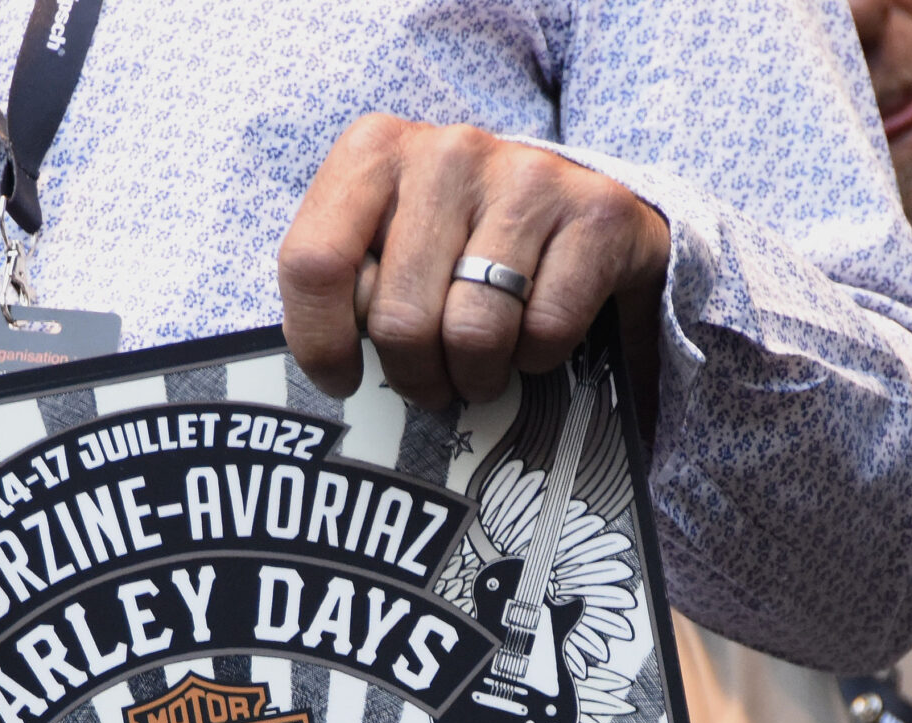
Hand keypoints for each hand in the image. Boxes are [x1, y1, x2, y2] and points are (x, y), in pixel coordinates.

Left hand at [278, 116, 670, 407]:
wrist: (582, 211)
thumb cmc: (463, 241)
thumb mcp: (388, 241)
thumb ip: (347, 281)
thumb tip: (332, 366)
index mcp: (375, 150)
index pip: (314, 263)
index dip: (321, 343)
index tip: (343, 379)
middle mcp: (449, 150)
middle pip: (398, 318)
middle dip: (414, 374)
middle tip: (431, 382)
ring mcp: (527, 175)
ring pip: (472, 333)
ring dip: (476, 375)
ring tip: (480, 369)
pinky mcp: (596, 212)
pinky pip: (545, 330)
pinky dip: (539, 357)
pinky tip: (535, 335)